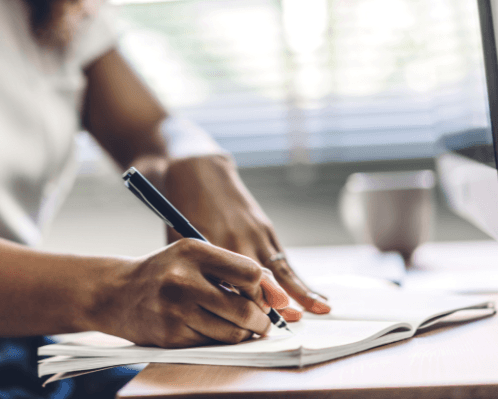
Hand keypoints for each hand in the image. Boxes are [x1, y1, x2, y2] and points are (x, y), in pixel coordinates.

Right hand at [98, 239, 274, 347]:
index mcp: (193, 251)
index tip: (259, 295)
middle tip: (259, 320)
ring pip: (232, 332)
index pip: (249, 273)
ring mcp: (175, 309)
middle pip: (245, 308)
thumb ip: (236, 270)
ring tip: (238, 325)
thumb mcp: (195, 256)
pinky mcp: (171, 335)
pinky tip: (210, 329)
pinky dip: (219, 340)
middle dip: (260, 319)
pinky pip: (213, 345)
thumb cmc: (165, 271)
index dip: (262, 289)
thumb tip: (281, 298)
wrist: (116, 292)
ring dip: (242, 333)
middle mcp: (182, 279)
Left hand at [162, 156, 330, 315]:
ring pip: (278, 267)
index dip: (241, 306)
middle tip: (289, 323)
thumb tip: (208, 306)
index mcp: (212, 245)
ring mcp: (253, 233)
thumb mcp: (179, 241)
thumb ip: (195, 270)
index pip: (228, 284)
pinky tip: (313, 293)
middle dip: (274, 302)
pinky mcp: (264, 228)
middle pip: (258, 278)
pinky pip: (283, 258)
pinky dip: (297, 278)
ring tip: (318, 308)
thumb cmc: (181, 211)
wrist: (197, 172)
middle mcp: (236, 240)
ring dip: (298, 290)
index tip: (252, 325)